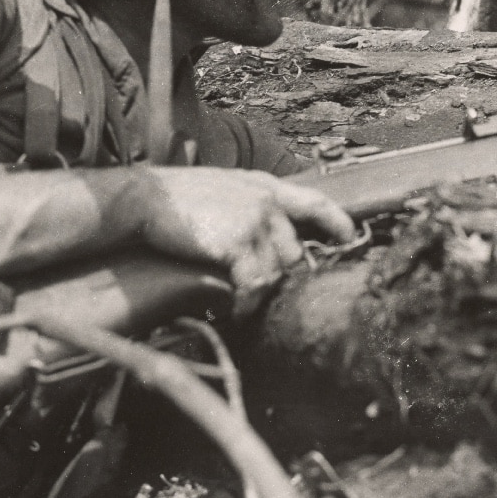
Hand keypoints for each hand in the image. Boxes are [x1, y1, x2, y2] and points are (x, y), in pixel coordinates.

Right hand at [134, 167, 354, 312]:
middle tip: (260, 293)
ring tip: (242, 303)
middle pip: (294, 253)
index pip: (316, 203)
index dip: (337, 223)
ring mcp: (255, 223)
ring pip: (276, 273)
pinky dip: (246, 303)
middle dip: (279, 277)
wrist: (146, 197)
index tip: (349, 238)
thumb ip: (250, 202)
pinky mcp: (238, 244)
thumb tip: (262, 228)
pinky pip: (255, 285)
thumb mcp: (224, 186)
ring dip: (259, 292)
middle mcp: (267, 203)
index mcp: (266, 187)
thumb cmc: (178, 196)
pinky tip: (235, 311)